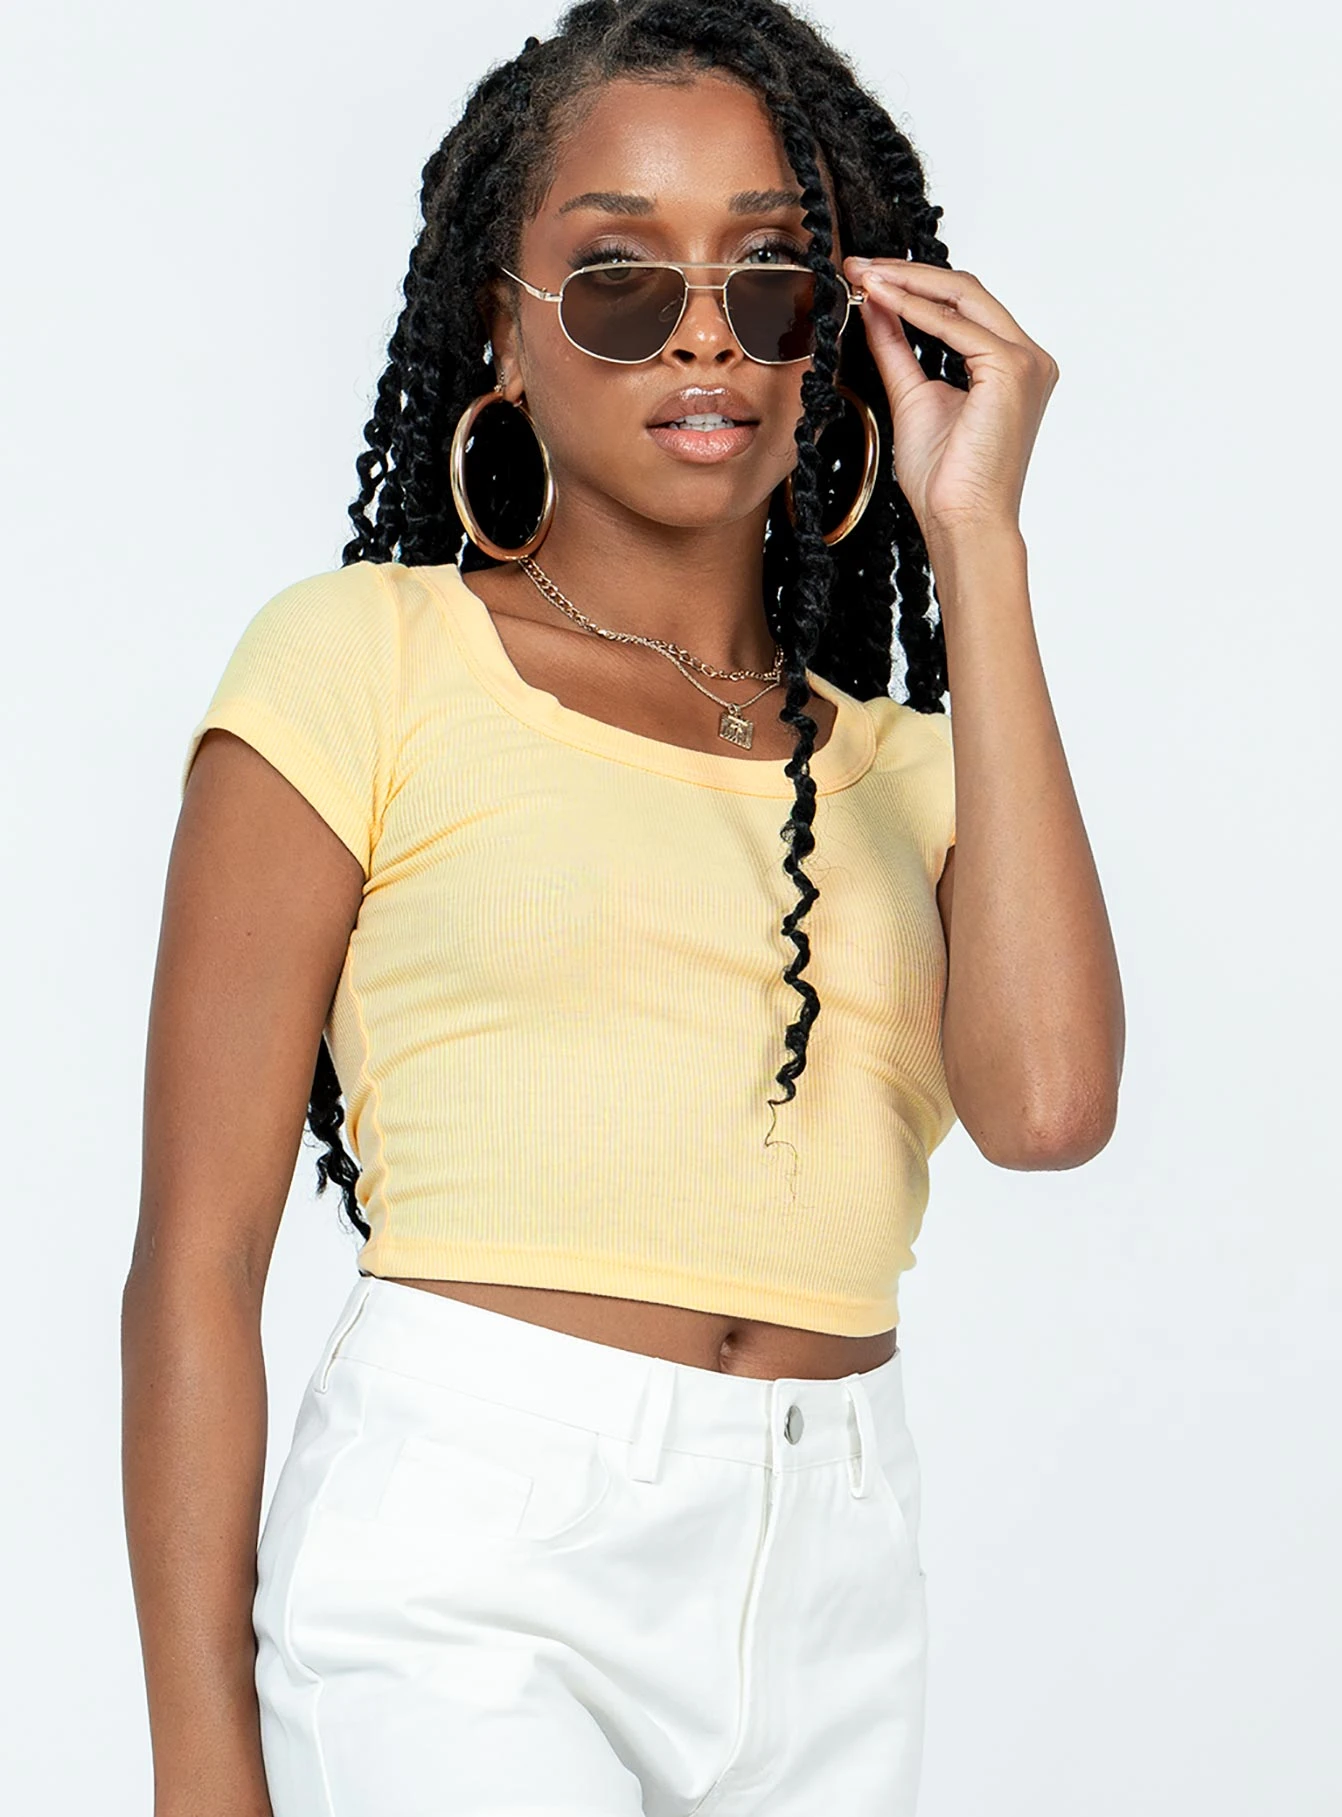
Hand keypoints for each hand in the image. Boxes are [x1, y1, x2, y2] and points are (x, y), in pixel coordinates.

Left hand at [842, 256, 1058, 538]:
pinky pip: (956, 326)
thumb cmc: (945, 480)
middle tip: (859, 266)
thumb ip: (897, 349)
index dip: (913, 286)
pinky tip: (882, 300)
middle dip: (907, 273)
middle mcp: (1028, 358)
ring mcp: (1026, 361)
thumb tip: (876, 306)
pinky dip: (915, 309)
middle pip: (965, 292)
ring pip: (963, 297)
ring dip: (907, 282)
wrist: (962, 521)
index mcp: (1011, 366)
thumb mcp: (912, 397)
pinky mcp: (1013, 369)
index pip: (962, 307)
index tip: (867, 278)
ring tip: (864, 276)